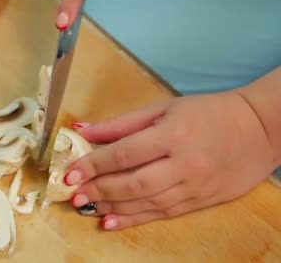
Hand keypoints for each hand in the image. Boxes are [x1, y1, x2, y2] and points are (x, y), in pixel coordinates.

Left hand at [64, 92, 276, 229]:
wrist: (260, 130)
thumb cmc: (208, 113)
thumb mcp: (163, 108)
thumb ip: (122, 123)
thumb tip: (83, 131)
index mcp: (172, 135)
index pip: (124, 154)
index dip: (93, 165)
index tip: (70, 172)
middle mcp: (183, 164)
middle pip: (132, 183)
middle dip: (98, 190)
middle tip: (73, 193)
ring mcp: (193, 186)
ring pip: (145, 203)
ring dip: (111, 207)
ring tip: (85, 207)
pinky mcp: (200, 201)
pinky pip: (161, 214)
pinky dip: (134, 219)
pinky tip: (111, 222)